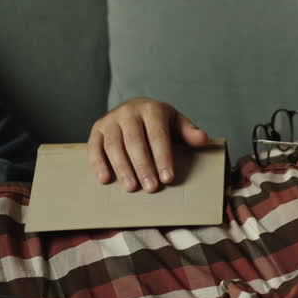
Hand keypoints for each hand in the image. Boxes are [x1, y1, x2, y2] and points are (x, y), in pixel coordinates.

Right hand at [87, 98, 209, 192]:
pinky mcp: (97, 129)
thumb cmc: (160, 122)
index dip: (163, 157)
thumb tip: (202, 139)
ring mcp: (111, 120)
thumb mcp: (176, 123)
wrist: (135, 109)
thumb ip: (188, 132)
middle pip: (135, 141)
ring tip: (131, 188)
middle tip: (151, 188)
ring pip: (114, 145)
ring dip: (122, 168)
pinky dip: (98, 163)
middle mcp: (129, 112)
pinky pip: (95, 147)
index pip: (158, 135)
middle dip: (143, 166)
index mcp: (152, 109)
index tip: (168, 178)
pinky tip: (104, 179)